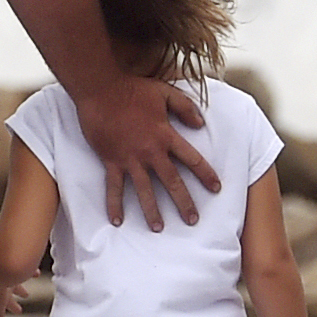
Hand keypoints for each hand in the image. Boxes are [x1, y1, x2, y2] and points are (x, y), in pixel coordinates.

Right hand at [76, 76, 214, 231]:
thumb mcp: (164, 92)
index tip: (216, 188)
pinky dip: (114, 205)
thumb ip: (185, 107)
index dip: (206, 174)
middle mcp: (150, 151)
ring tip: (159, 228)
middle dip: (184, 202)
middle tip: (192, 220)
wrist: (100, 89)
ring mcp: (130, 158)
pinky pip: (113, 187)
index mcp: (165, 135)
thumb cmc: (132, 88)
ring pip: (144, 190)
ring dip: (152, 211)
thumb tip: (201, 124)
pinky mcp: (111, 161)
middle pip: (172, 181)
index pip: (191, 159)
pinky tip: (117, 221)